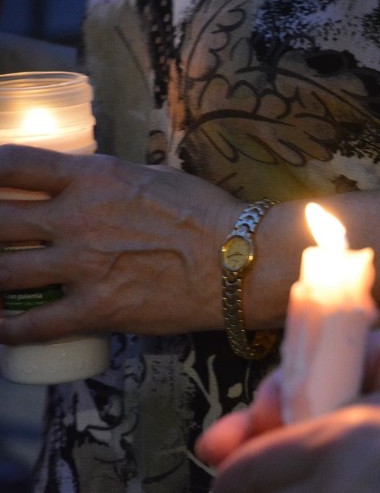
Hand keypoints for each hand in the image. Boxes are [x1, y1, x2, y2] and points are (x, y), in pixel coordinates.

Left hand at [0, 144, 242, 342]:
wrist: (242, 261)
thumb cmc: (208, 215)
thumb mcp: (156, 178)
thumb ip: (114, 181)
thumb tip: (95, 185)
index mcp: (94, 178)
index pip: (14, 163)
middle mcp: (78, 219)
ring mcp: (84, 267)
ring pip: (2, 274)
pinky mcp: (98, 310)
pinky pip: (33, 325)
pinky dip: (8, 329)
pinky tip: (1, 326)